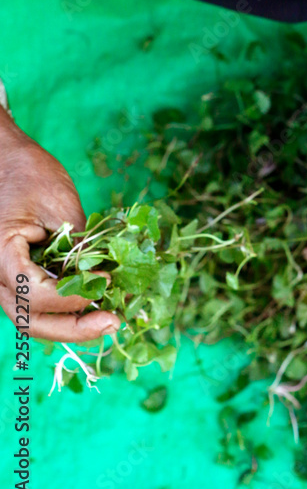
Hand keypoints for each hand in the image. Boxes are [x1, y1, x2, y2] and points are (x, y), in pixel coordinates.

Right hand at [0, 108, 120, 340]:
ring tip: (108, 319)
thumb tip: (110, 277)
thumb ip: (78, 246)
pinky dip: (65, 309)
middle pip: (31, 320)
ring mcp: (3, 281)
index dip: (73, 295)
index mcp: (0, 255)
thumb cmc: (30, 175)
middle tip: (114, 322)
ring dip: (71, 325)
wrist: (7, 160)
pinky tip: (95, 303)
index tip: (108, 281)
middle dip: (75, 328)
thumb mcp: (60, 206)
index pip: (34, 293)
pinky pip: (37, 304)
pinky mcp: (17, 278)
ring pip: (33, 319)